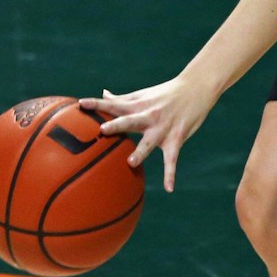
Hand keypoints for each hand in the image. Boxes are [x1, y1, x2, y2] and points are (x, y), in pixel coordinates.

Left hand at [80, 76, 217, 192]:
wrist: (196, 87)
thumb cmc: (166, 92)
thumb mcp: (143, 94)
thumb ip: (122, 99)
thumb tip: (103, 94)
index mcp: (137, 105)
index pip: (114, 104)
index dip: (97, 104)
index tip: (80, 104)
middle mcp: (148, 116)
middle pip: (130, 121)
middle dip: (117, 125)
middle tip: (103, 129)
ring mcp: (163, 128)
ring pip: (150, 141)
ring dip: (141, 151)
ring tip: (131, 163)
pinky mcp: (176, 138)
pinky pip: (172, 159)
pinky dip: (170, 174)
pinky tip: (169, 189)